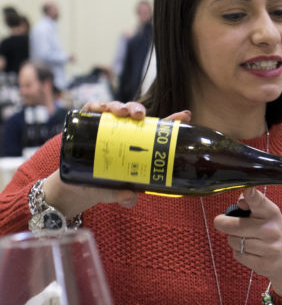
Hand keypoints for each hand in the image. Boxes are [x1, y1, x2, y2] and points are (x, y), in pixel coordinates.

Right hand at [42, 101, 191, 217]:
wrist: (74, 189)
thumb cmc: (103, 187)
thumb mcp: (115, 192)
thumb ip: (123, 197)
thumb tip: (129, 199)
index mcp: (137, 145)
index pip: (157, 130)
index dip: (172, 121)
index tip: (185, 115)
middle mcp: (123, 132)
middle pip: (135, 115)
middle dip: (138, 109)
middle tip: (139, 115)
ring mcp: (104, 127)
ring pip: (115, 109)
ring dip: (119, 106)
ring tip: (121, 112)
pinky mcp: (85, 125)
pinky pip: (91, 110)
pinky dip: (95, 105)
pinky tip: (100, 108)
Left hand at [213, 187, 281, 297]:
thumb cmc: (273, 233)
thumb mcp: (267, 215)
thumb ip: (253, 204)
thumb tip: (241, 200)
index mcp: (272, 213)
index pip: (259, 201)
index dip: (251, 195)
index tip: (247, 189)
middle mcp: (271, 230)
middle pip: (234, 226)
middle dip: (224, 224)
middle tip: (222, 223)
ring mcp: (268, 248)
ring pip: (234, 241)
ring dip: (234, 240)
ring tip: (245, 240)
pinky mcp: (262, 264)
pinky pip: (238, 255)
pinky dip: (239, 253)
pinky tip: (250, 252)